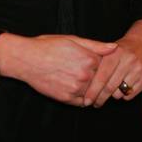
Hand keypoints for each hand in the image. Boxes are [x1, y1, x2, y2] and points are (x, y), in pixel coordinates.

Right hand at [0, 33, 117, 106]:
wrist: (27, 59)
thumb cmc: (48, 46)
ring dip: (89, 88)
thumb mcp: (72, 39)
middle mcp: (85, 75)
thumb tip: (115, 47)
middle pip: (100, 80)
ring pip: (92, 92)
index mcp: (89, 58)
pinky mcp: (67, 99)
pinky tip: (72, 86)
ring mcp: (77, 88)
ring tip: (76, 78)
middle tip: (82, 71)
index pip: (106, 65)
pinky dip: (81, 97)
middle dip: (95, 77)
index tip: (90, 60)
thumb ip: (95, 45)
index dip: (99, 62)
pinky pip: (82, 102)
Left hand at [82, 34, 141, 107]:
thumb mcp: (108, 50)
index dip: (93, 90)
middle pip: (110, 87)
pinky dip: (123, 95)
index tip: (86, 100)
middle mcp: (128, 60)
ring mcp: (138, 69)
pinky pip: (130, 96)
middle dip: (100, 98)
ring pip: (119, 93)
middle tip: (94, 103)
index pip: (102, 76)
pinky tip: (121, 87)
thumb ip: (96, 61)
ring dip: (112, 95)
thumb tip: (83, 81)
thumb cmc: (120, 50)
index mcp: (115, 53)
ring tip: (110, 89)